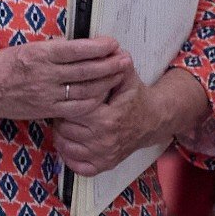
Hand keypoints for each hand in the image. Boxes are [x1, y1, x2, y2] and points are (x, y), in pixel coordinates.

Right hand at [0, 36, 131, 122]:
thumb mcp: (22, 48)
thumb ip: (49, 49)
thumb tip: (74, 45)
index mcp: (38, 55)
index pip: (76, 50)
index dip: (98, 47)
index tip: (112, 43)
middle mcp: (44, 75)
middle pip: (86, 70)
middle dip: (110, 64)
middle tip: (125, 58)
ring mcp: (47, 94)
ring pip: (86, 89)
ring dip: (107, 82)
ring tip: (119, 74)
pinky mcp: (47, 110)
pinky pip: (77, 107)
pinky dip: (94, 100)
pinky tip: (102, 94)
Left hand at [54, 66, 170, 175]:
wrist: (154, 121)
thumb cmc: (136, 97)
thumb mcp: (128, 78)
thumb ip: (115, 65)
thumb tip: (111, 49)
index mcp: (108, 118)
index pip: (72, 111)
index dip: (66, 103)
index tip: (67, 96)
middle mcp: (105, 141)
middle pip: (64, 129)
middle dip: (61, 117)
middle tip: (65, 108)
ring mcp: (104, 156)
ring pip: (65, 146)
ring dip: (61, 134)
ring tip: (67, 122)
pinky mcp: (104, 166)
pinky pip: (77, 166)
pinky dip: (69, 155)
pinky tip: (72, 141)